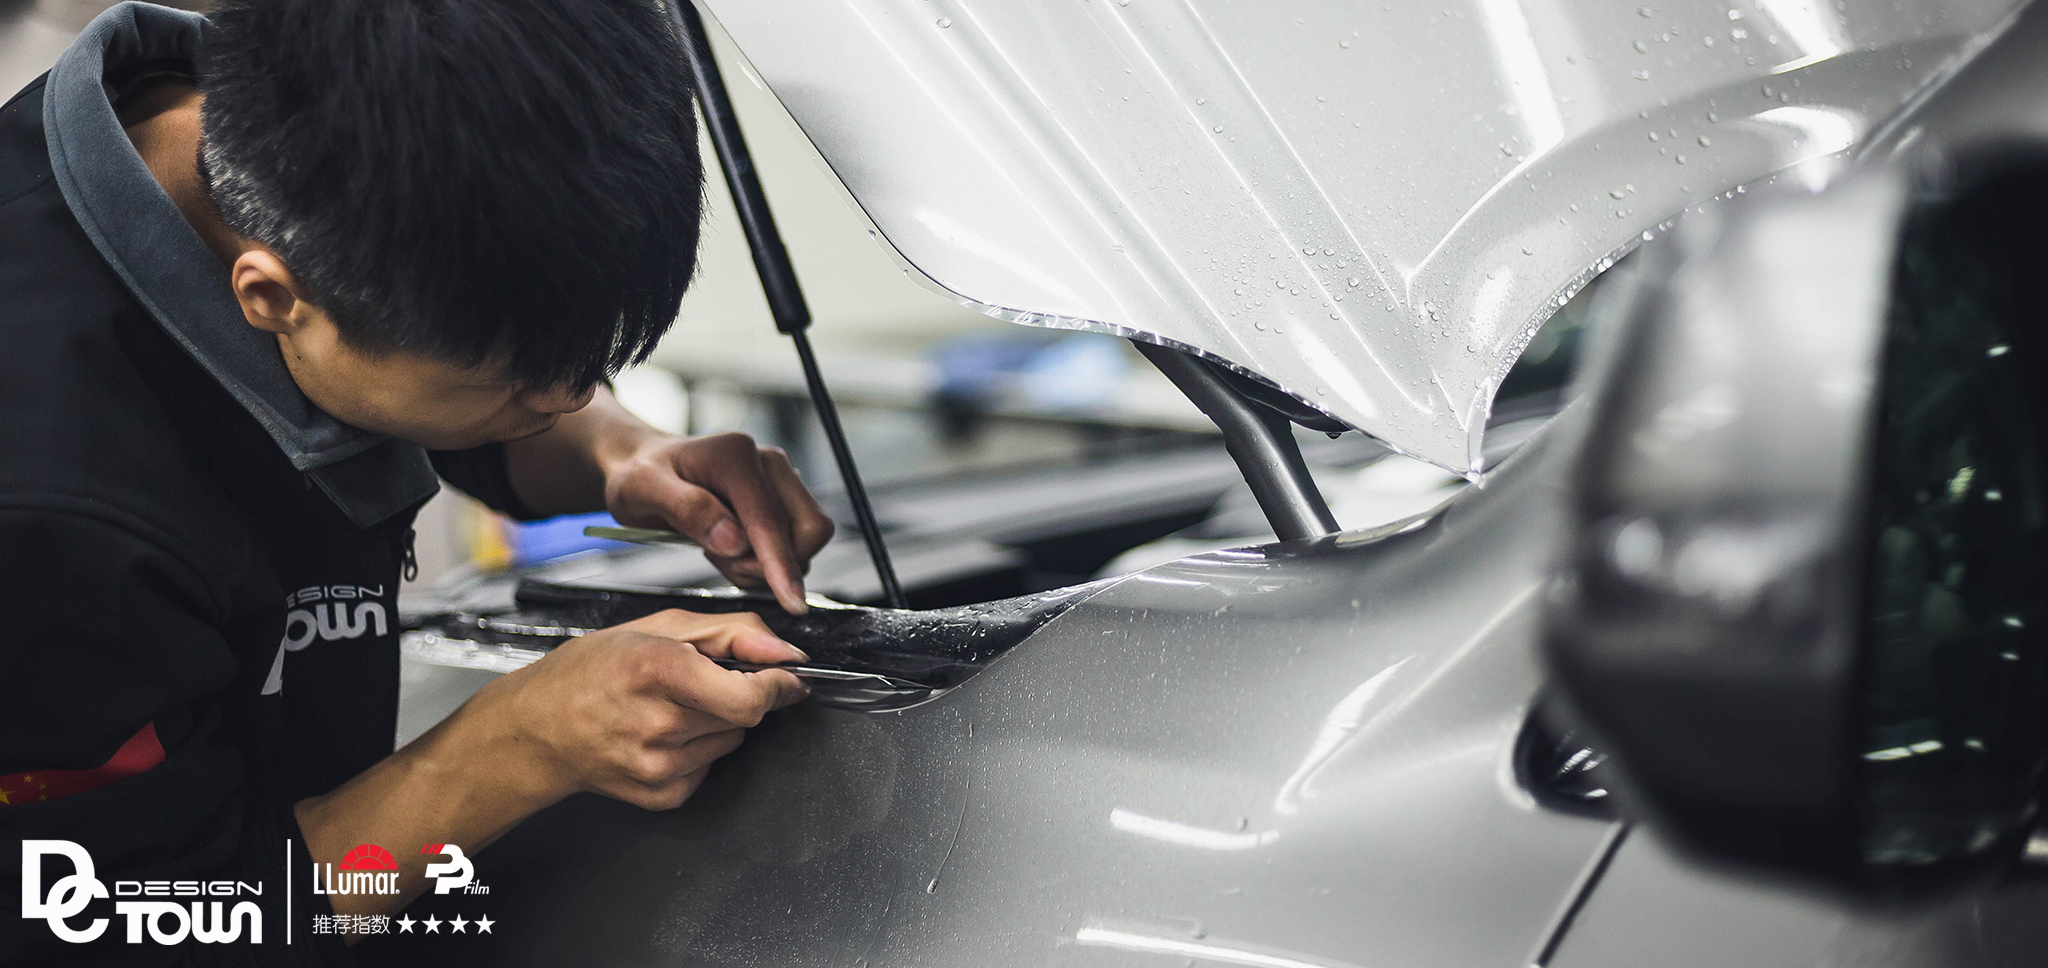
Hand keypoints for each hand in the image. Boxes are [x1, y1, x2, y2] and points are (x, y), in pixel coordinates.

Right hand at [465, 609, 809, 810]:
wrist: (537, 728)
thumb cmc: (590, 671)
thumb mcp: (659, 626)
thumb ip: (735, 633)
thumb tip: (787, 654)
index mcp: (656, 670)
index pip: (751, 695)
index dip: (778, 685)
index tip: (785, 676)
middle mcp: (656, 723)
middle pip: (745, 716)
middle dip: (741, 694)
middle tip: (703, 682)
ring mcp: (657, 766)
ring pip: (732, 741)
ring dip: (719, 721)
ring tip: (673, 707)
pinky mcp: (660, 796)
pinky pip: (709, 767)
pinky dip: (699, 749)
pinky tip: (662, 735)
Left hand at [602, 432, 835, 613]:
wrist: (646, 465)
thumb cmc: (641, 478)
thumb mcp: (642, 490)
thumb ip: (688, 510)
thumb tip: (734, 541)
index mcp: (735, 456)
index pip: (770, 520)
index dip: (782, 564)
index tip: (792, 602)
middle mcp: (768, 462)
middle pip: (807, 528)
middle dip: (771, 563)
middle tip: (722, 561)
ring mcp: (780, 478)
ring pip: (806, 538)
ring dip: (767, 564)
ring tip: (721, 553)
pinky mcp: (783, 496)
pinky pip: (796, 542)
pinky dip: (767, 560)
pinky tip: (732, 549)